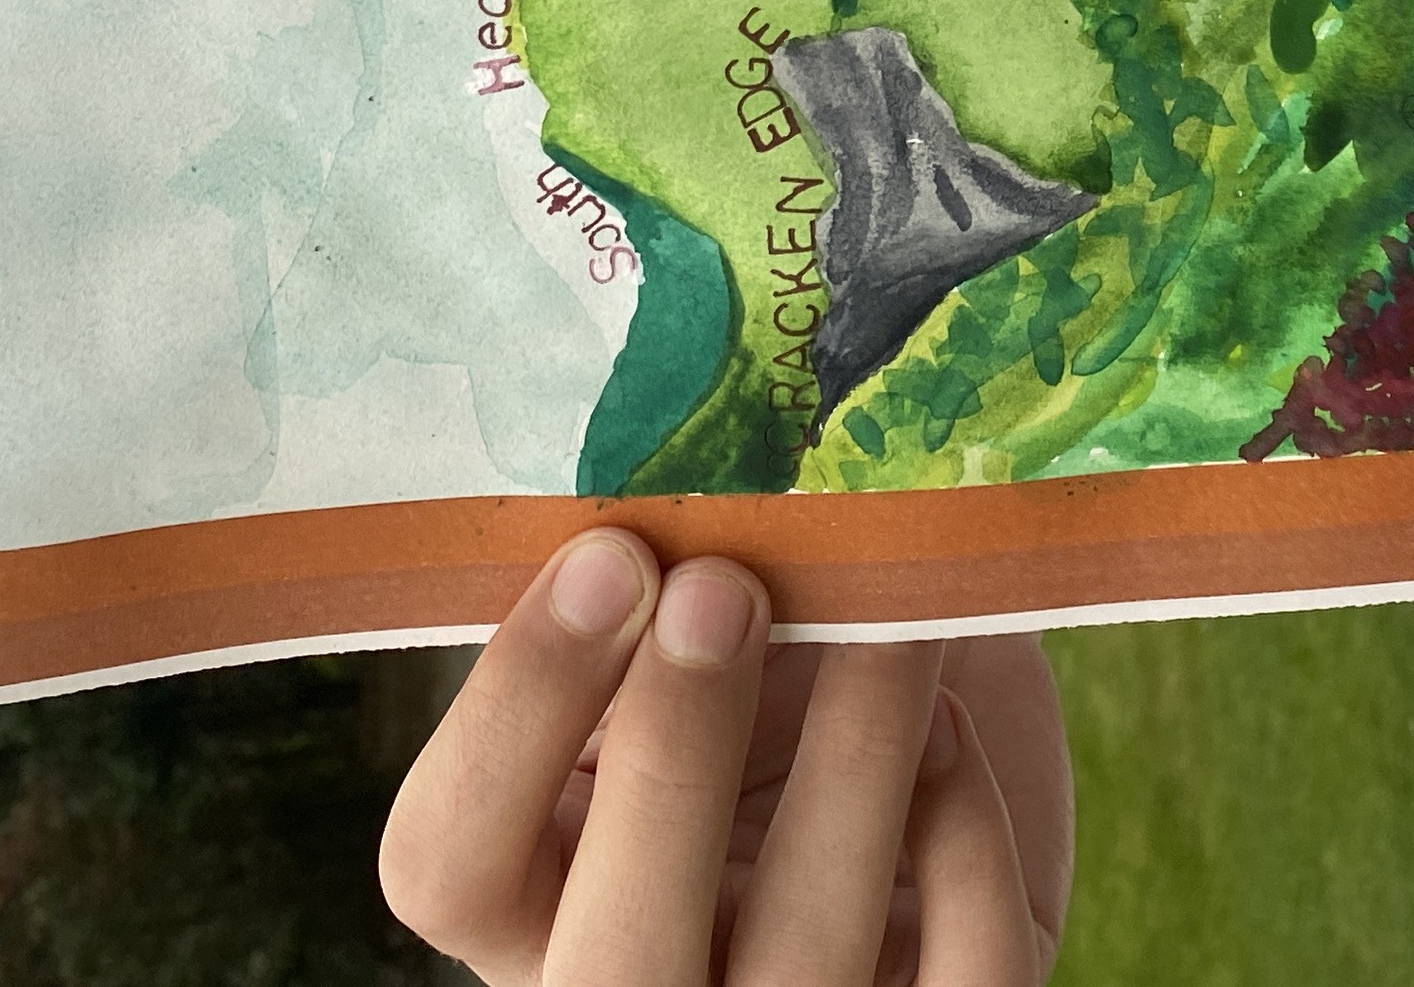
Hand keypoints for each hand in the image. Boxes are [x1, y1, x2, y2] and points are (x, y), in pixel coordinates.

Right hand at [381, 530, 1074, 983]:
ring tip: (887, 623)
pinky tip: (952, 733)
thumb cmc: (781, 648)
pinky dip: (966, 840)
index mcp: (534, 893)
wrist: (934, 696)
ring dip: (850, 763)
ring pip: (801, 970)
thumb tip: (656, 476)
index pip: (447, 862)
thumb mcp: (691, 627)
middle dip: (670, 761)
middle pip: (614, 962)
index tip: (609, 557)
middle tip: (727, 589)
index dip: (514, 713)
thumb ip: (648, 599)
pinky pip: (964, 975)